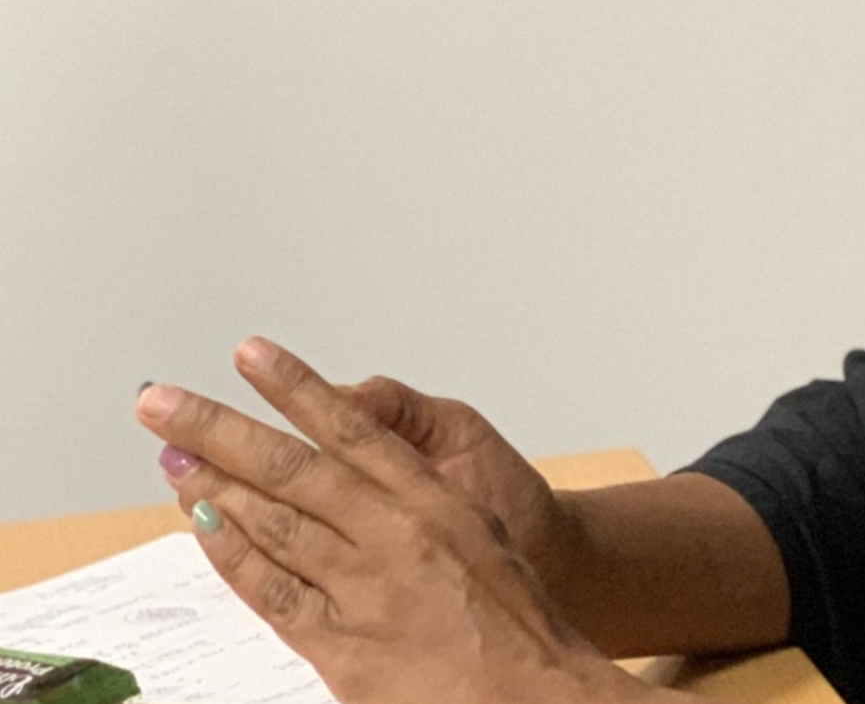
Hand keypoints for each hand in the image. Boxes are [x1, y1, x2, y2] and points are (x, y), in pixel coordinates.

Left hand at [135, 338, 660, 703]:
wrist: (538, 690)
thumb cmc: (513, 612)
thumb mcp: (476, 524)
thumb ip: (412, 483)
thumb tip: (358, 438)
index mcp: (429, 497)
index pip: (348, 425)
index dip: (295, 386)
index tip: (250, 355)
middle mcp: (392, 534)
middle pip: (290, 467)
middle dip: (220, 429)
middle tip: (164, 403)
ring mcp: (364, 590)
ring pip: (272, 523)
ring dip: (211, 485)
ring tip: (171, 453)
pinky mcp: (343, 647)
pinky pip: (272, 593)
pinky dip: (233, 555)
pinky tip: (204, 525)